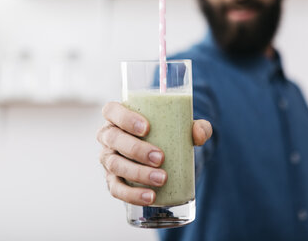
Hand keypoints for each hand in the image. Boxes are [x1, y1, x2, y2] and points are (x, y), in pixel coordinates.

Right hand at [97, 102, 212, 205]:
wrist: (164, 156)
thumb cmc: (167, 134)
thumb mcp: (182, 126)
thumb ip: (197, 126)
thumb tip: (199, 133)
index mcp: (118, 116)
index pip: (112, 111)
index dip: (124, 118)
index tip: (147, 128)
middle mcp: (108, 136)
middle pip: (113, 139)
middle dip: (136, 149)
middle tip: (160, 158)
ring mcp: (108, 158)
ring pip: (115, 165)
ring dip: (137, 173)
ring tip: (162, 178)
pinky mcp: (112, 180)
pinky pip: (117, 189)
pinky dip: (132, 194)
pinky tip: (150, 196)